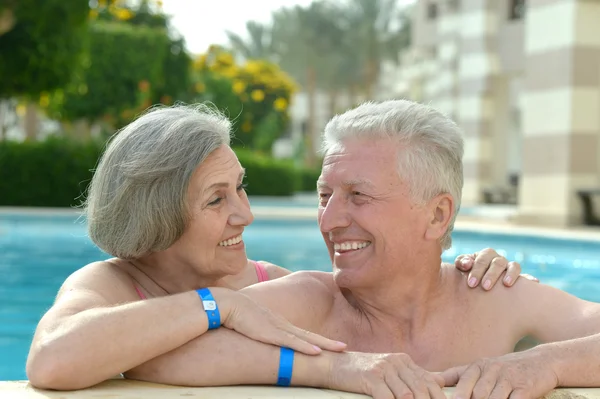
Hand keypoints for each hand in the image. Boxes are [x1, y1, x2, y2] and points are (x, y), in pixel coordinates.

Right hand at [220, 290, 345, 355]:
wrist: (226, 304)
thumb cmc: (234, 314)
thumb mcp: (249, 325)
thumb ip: (256, 331)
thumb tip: (256, 338)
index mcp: (277, 323)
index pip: (301, 333)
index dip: (316, 340)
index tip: (329, 345)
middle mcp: (281, 324)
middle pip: (310, 335)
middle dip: (328, 342)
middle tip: (344, 347)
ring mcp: (278, 328)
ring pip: (306, 338)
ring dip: (324, 344)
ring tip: (340, 349)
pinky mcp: (270, 333)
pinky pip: (291, 342)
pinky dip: (305, 347)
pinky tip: (317, 352)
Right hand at [328, 352, 445, 398]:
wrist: (335, 365)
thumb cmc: (364, 372)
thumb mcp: (390, 371)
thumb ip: (412, 376)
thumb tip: (439, 383)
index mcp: (404, 361)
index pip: (429, 382)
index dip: (439, 398)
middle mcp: (396, 362)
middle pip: (421, 389)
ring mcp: (383, 369)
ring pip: (407, 395)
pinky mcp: (371, 377)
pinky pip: (387, 397)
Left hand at [441, 349, 558, 398]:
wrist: (541, 362)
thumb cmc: (505, 368)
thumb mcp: (481, 367)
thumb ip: (458, 374)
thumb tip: (432, 380)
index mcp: (478, 366)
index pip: (462, 383)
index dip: (457, 397)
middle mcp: (492, 370)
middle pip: (477, 395)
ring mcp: (509, 379)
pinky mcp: (525, 388)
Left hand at [454, 248, 538, 289]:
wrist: (477, 282)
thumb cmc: (468, 273)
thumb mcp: (462, 267)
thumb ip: (462, 263)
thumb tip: (466, 264)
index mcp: (485, 255)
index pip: (482, 259)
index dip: (476, 270)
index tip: (471, 284)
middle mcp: (498, 260)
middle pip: (498, 263)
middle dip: (491, 275)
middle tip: (485, 287)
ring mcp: (509, 268)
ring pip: (514, 266)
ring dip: (511, 274)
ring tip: (507, 284)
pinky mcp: (519, 278)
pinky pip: (526, 277)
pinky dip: (529, 278)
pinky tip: (533, 282)